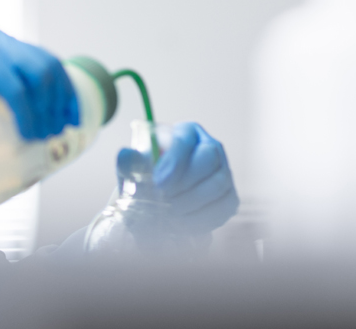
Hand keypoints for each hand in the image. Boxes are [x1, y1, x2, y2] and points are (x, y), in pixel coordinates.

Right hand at [0, 26, 78, 139]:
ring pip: (38, 75)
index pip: (44, 61)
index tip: (72, 116)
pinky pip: (15, 88)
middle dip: (63, 99)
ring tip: (46, 134)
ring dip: (49, 108)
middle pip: (48, 66)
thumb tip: (17, 137)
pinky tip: (29, 130)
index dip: (65, 89)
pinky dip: (28, 112)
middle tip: (62, 129)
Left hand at [117, 122, 238, 235]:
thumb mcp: (133, 166)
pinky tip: (184, 223)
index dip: (174, 162)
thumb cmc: (146, 175)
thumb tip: (127, 157)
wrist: (156, 198)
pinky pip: (225, 206)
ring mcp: (223, 171)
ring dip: (192, 203)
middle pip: (208, 160)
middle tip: (164, 200)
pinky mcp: (229, 195)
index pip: (184, 142)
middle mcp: (209, 147)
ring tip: (170, 214)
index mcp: (185, 132)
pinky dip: (204, 218)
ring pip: (219, 184)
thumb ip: (129, 161)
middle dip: (185, 183)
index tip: (158, 183)